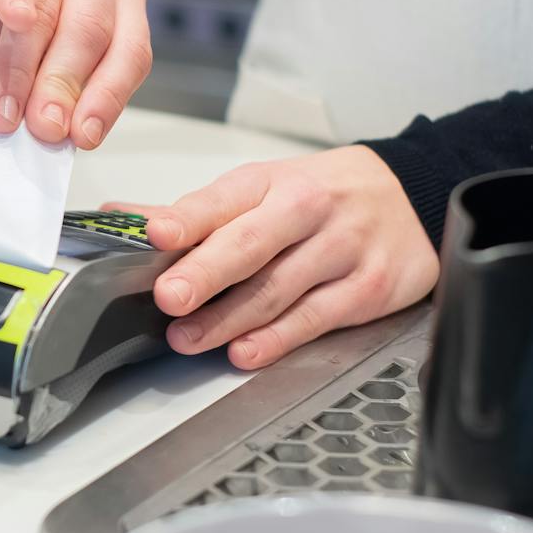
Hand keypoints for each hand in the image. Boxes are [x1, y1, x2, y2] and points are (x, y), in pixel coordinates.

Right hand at [0, 0, 151, 148]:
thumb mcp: (17, 78)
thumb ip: (43, 96)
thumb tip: (58, 130)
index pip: (130, 47)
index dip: (107, 95)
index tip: (80, 135)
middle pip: (94, 25)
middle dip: (65, 82)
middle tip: (43, 125)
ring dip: (26, 58)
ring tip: (5, 100)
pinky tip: (12, 19)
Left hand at [109, 147, 438, 369]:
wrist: (411, 197)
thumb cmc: (324, 196)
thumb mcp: (262, 190)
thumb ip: (195, 214)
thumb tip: (121, 220)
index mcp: (271, 182)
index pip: (222, 200)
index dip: (186, 219)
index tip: (154, 234)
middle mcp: (308, 209)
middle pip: (251, 243)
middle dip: (206, 271)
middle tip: (170, 295)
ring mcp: (342, 249)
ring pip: (278, 288)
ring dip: (228, 319)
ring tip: (187, 338)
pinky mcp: (368, 288)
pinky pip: (317, 317)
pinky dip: (278, 338)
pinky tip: (246, 350)